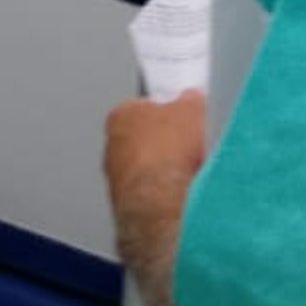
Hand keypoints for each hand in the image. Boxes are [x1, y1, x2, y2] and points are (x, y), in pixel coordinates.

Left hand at [105, 90, 207, 220]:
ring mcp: (117, 179)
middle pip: (143, 138)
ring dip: (164, 171)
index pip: (143, 105)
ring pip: (146, 168)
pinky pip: (151, 193)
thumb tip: (194, 101)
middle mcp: (111, 146)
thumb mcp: (192, 109)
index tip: (183, 116)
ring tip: (189, 172)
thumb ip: (190, 101)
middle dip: (165, 142)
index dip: (167, 110)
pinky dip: (165, 193)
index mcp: (121, 113)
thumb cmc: (168, 151)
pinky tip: (182, 193)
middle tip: (189, 146)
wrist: (164, 199)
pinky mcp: (128, 205)